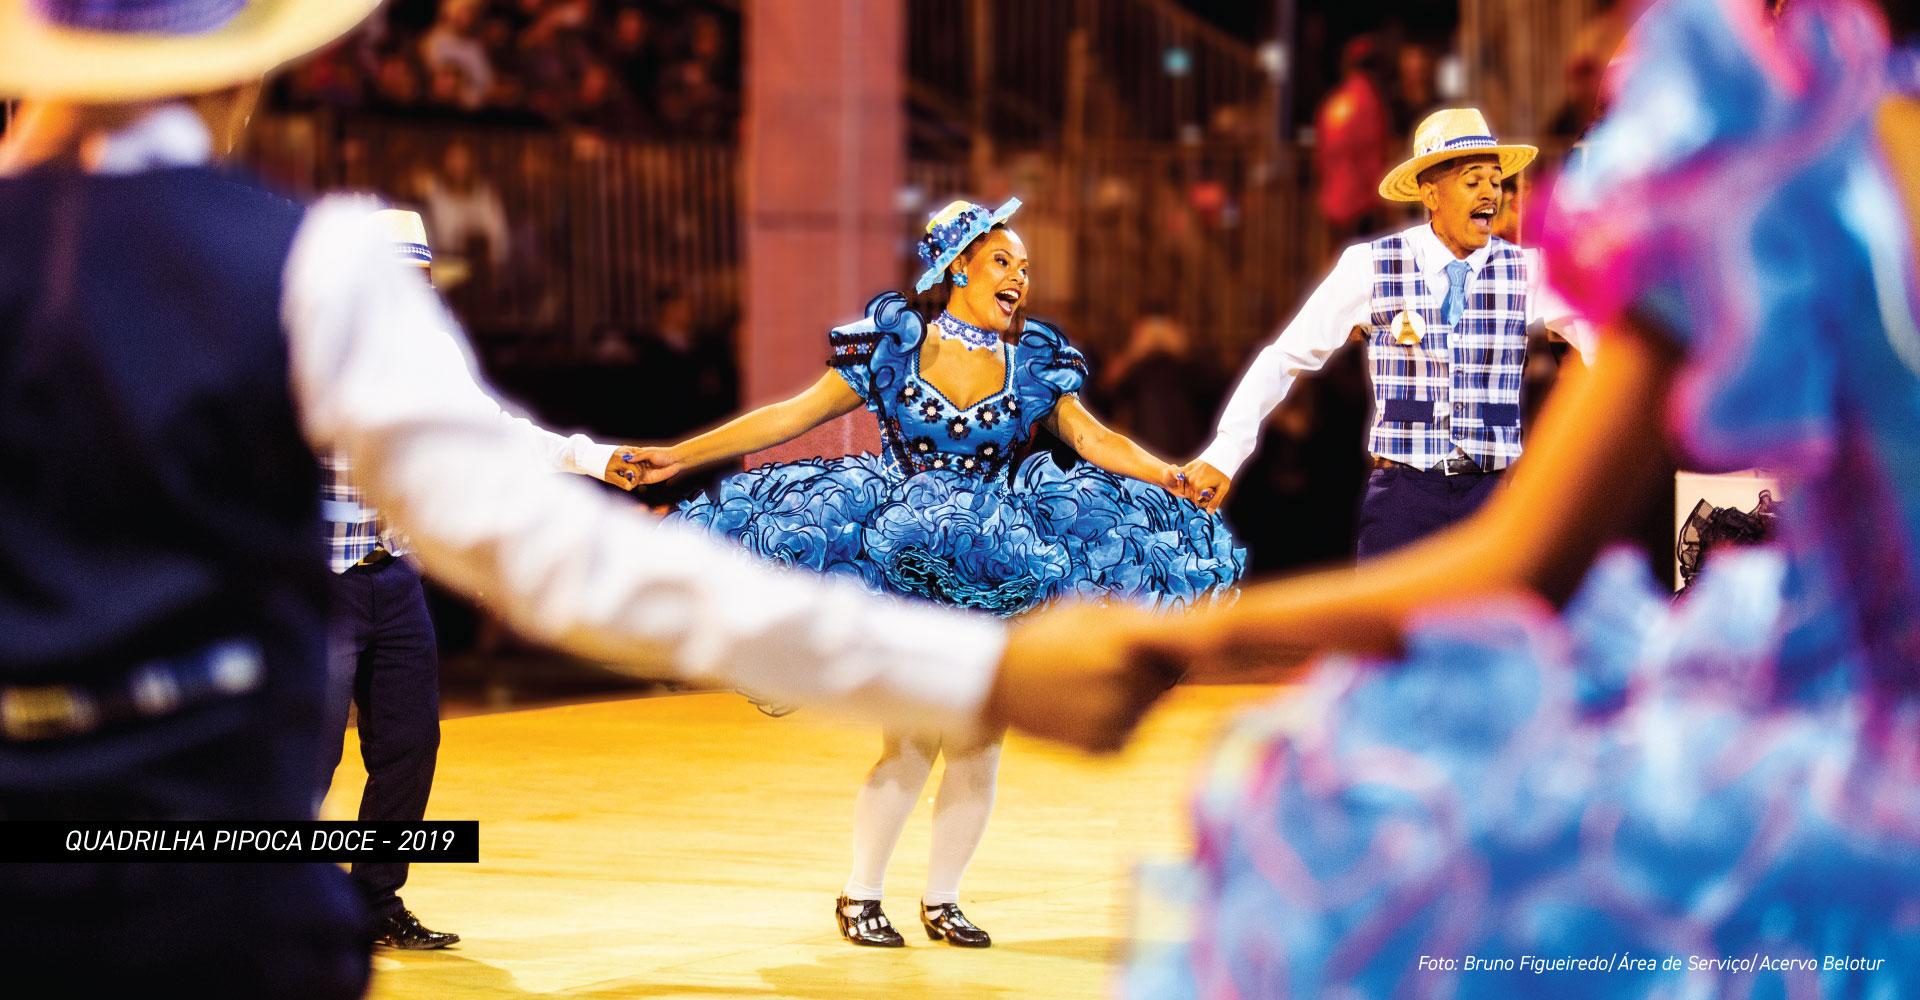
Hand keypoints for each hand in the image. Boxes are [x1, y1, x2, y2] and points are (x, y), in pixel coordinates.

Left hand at [603, 447, 644, 489]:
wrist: (594, 456)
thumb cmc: (601, 468)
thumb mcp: (610, 477)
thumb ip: (621, 482)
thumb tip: (630, 487)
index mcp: (622, 461)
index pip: (637, 471)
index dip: (637, 479)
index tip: (634, 483)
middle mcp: (626, 453)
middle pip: (640, 465)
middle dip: (639, 474)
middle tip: (633, 480)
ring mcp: (627, 449)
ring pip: (640, 459)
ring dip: (640, 467)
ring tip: (632, 474)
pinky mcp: (627, 447)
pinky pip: (637, 454)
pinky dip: (638, 461)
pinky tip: (633, 467)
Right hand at [617, 446, 687, 486]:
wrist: (675, 462)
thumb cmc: (663, 454)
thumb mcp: (649, 453)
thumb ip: (638, 456)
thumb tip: (627, 458)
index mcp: (639, 456)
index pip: (627, 459)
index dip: (621, 461)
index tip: (613, 463)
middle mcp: (639, 464)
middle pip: (627, 468)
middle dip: (622, 470)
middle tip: (617, 472)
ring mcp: (642, 472)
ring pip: (631, 475)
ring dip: (626, 477)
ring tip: (622, 478)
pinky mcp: (646, 479)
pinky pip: (637, 482)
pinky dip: (632, 483)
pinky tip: (627, 483)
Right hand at [985, 603, 1183, 753]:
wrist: (991, 682)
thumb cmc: (1041, 638)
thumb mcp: (1085, 610)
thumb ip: (1133, 616)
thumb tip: (1179, 622)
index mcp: (1124, 640)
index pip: (1187, 641)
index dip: (1200, 639)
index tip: (1203, 640)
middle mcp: (1125, 679)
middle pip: (1170, 677)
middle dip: (1152, 669)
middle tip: (1108, 662)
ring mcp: (1117, 717)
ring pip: (1149, 707)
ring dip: (1133, 698)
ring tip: (1086, 686)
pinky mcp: (1106, 747)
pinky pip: (1130, 732)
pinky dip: (1115, 723)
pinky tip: (1080, 708)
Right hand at [1173, 460, 1230, 511]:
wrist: (1221, 457)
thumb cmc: (1223, 474)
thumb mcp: (1222, 489)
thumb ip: (1215, 502)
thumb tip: (1209, 513)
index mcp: (1199, 488)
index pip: (1197, 502)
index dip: (1203, 502)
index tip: (1210, 498)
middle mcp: (1191, 481)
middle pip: (1190, 495)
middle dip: (1197, 496)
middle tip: (1207, 491)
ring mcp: (1188, 474)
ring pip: (1185, 488)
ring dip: (1191, 489)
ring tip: (1202, 486)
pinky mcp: (1187, 467)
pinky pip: (1182, 479)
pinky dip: (1186, 482)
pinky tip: (1194, 480)